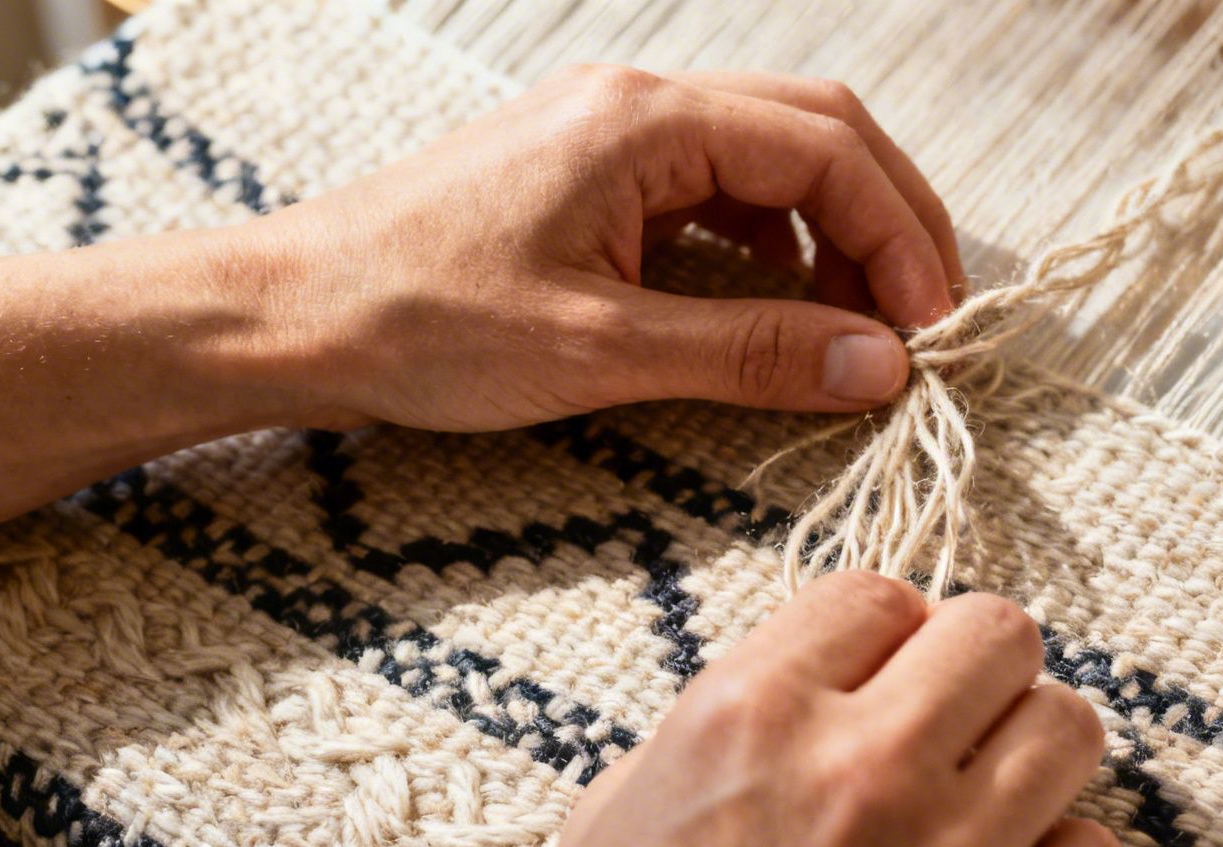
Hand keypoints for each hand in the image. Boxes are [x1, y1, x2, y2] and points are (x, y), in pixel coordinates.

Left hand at [0, 67, 961, 537]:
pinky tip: (780, 301)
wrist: (287, 316)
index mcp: (646, 122)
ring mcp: (613, 134)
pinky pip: (720, 185)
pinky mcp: (592, 175)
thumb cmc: (420, 324)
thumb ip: (752, 352)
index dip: (903, 237)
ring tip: (861, 322)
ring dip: (836, 230)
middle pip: (819, 129)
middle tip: (927, 317)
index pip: (828, 149)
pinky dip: (775, 240)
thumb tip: (880, 365)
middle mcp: (638, 104)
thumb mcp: (602, 350)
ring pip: (773, 153)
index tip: (935, 330)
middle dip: (890, 218)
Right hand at [432, 573, 1122, 846]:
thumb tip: (811, 690)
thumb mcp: (613, 821)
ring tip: (985, 803)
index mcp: (745, 714)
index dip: (888, 633)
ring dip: (1031, 753)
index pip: (878, 595)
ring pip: (1070, 726)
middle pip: (998, 635)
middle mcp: (859, 766)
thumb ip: (724, 731)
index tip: (886, 673)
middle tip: (949, 727)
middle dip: (976, 674)